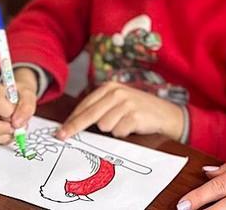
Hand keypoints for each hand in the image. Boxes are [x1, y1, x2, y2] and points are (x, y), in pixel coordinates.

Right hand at [0, 68, 38, 144]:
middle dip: (1, 128)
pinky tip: (12, 131)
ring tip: (15, 127)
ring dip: (6, 135)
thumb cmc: (20, 95)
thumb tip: (17, 124)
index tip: (16, 111)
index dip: (8, 110)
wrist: (20, 98)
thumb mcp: (28, 94)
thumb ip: (26, 106)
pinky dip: (6, 139)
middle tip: (14, 125)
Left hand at [56, 81, 183, 141]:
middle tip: (62, 137)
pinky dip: (123, 134)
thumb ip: (99, 109)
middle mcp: (117, 92)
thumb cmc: (137, 109)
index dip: (71, 120)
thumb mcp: (117, 102)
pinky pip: (118, 132)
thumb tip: (74, 124)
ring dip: (111, 130)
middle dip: (74, 128)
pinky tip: (132, 127)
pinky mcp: (134, 115)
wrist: (165, 114)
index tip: (60, 131)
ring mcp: (126, 103)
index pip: (85, 105)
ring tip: (124, 124)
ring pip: (104, 126)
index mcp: (109, 87)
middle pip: (89, 115)